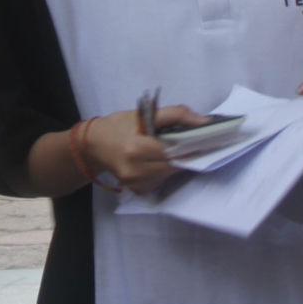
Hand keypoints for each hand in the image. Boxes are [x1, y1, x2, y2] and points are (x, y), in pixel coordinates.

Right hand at [81, 105, 205, 193]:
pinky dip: (166, 170)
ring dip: (178, 162)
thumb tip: (204, 121)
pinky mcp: (138, 191)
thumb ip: (176, 114)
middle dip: (188, 154)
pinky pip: (162, 181)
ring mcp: (136, 184)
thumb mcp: (143, 112)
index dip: (194, 145)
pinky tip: (160, 161)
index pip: (175, 150)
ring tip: (176, 149)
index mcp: (136, 148)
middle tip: (198, 143)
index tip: (210, 139)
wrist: (92, 146)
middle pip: (176, 164)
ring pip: (171, 174)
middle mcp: (136, 170)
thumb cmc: (118, 126)